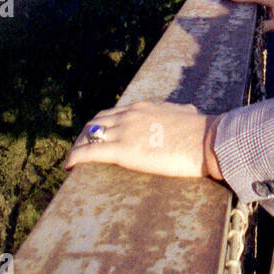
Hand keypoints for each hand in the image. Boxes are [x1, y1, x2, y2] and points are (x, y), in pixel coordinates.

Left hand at [64, 101, 219, 178]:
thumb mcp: (185, 113)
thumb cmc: (201, 130)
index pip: (111, 113)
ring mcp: (124, 132)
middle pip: (95, 122)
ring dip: (77, 147)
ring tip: (73, 160)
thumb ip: (178, 111)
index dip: (99, 125)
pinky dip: (75, 158)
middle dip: (84, 135)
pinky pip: (90, 153)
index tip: (95, 134)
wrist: (206, 140)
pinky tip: (68, 166)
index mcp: (142, 107)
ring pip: (88, 136)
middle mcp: (128, 116)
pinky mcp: (123, 151)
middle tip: (79, 148)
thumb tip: (187, 111)